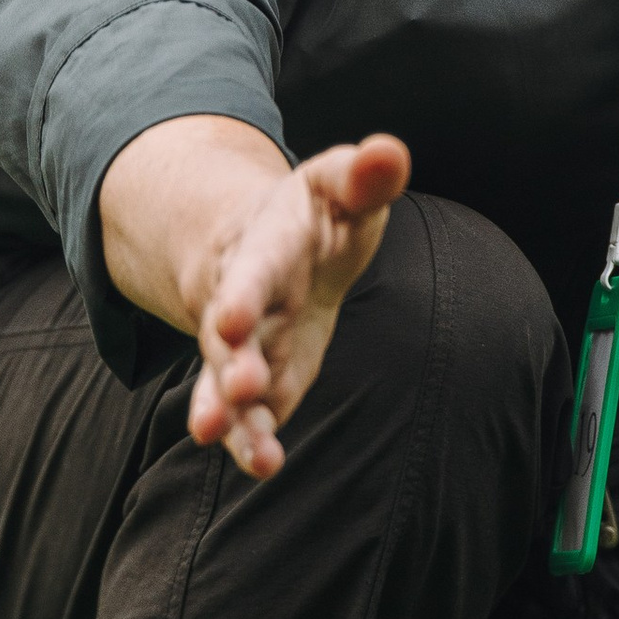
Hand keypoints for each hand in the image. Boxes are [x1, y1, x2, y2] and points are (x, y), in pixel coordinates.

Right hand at [99, 117, 411, 478]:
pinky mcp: (264, 380)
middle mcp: (245, 297)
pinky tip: (264, 466)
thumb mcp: (340, 185)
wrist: (282, 247)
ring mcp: (249, 344)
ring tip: (239, 447)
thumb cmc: (321, 213)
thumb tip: (390, 152)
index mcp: (266, 244)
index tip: (232, 320)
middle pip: (230, 333)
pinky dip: (252, 441)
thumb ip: (364, 175)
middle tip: (239, 388)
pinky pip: (249, 415)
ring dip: (232, 413)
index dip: (242, 293)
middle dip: (230, 360)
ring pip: (228, 381)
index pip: (254, 269)